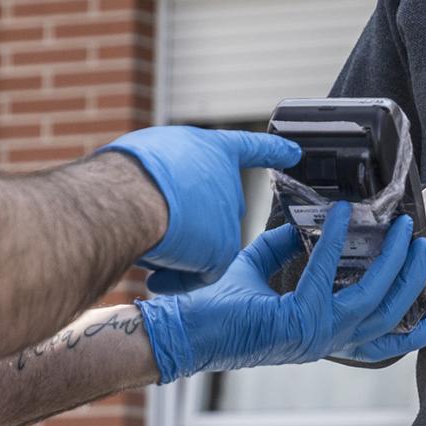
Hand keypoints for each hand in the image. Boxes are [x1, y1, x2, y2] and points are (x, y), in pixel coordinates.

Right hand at [100, 125, 300, 283]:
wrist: (130, 199)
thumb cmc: (132, 173)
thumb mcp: (150, 154)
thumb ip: (168, 171)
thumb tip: (160, 194)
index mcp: (212, 150)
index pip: (249, 148)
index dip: (274, 150)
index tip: (295, 153)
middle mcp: (228, 184)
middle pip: (212, 209)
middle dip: (187, 219)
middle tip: (158, 217)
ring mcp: (229, 220)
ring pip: (200, 243)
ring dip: (176, 247)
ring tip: (151, 240)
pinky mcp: (223, 252)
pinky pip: (199, 273)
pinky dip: (177, 278)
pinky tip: (159, 276)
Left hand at [139, 204, 425, 381]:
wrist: (185, 330)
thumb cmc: (217, 308)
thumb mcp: (259, 273)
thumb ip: (282, 250)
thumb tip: (300, 225)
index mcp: (319, 338)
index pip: (377, 343)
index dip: (413, 335)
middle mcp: (323, 343)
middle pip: (387, 317)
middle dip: (410, 280)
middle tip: (423, 247)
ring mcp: (313, 335)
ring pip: (372, 300)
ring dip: (390, 262)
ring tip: (402, 231)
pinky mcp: (296, 320)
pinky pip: (327, 276)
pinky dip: (334, 243)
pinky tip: (340, 215)